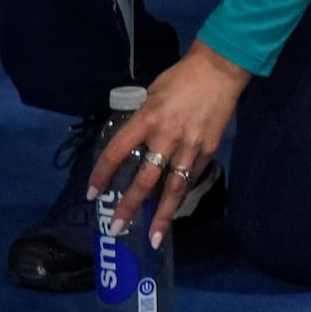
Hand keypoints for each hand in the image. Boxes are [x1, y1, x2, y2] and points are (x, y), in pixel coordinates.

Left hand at [92, 45, 249, 245]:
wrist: (218, 73)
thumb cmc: (178, 80)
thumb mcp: (149, 96)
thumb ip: (139, 122)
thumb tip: (130, 143)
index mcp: (146, 119)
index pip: (117, 152)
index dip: (103, 174)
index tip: (92, 192)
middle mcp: (167, 138)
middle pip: (145, 180)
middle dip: (130, 207)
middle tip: (117, 228)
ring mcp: (190, 148)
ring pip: (173, 189)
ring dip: (162, 216)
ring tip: (154, 238)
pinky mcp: (209, 152)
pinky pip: (190, 179)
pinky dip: (180, 195)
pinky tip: (172, 210)